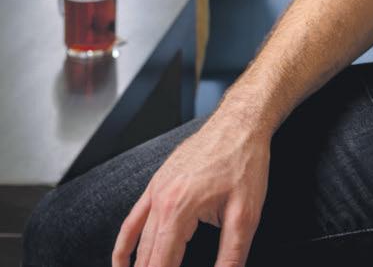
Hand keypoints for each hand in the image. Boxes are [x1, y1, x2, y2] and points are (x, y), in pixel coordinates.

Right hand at [112, 113, 271, 266]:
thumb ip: (231, 256)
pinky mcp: (158, 183)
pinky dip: (125, 245)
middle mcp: (161, 200)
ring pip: (138, 241)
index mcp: (179, 210)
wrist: (241, 122)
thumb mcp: (246, 214)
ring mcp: (156, 190)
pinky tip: (122, 263)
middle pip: (146, 257)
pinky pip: (133, 220)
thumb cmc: (245, 161)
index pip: (161, 265)